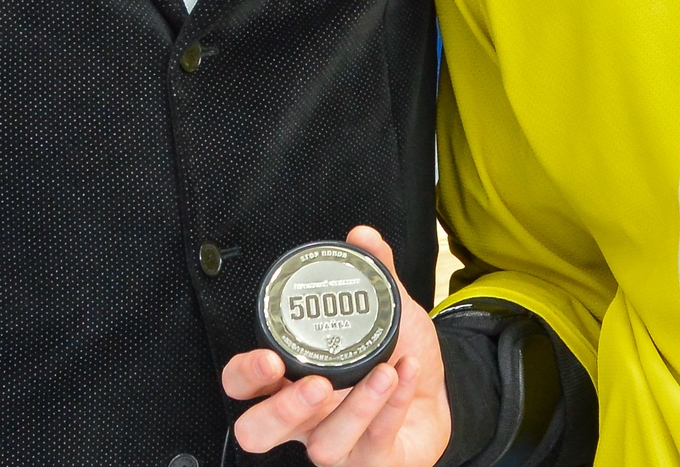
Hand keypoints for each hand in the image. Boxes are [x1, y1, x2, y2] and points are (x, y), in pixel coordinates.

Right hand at [222, 226, 449, 466]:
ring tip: (383, 371)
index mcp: (291, 381)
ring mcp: (336, 447)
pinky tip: (405, 375)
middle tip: (317, 384)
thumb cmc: (396, 360)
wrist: (437, 396)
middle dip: (280, 411)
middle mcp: (304, 419)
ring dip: (355, 407)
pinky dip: (391, 407)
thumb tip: (364, 236)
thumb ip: (373, 275)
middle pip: (257, 433)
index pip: (243, 386)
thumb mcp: (385, 313)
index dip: (245, 374)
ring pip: (322, 447)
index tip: (270, 355)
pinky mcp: (371, 464)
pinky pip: (374, 446)